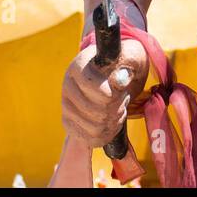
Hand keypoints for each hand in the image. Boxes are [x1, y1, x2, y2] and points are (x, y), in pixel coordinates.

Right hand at [60, 32, 148, 147]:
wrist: (112, 72)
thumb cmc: (122, 62)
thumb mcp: (129, 58)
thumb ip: (126, 66)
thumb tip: (120, 81)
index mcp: (78, 67)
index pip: (99, 91)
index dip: (115, 95)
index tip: (122, 89)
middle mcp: (67, 86)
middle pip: (99, 113)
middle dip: (117, 107)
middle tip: (123, 97)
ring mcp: (66, 106)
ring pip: (95, 128)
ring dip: (114, 120)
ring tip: (117, 106)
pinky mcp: (69, 122)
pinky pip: (91, 139)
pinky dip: (108, 133)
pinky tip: (112, 120)